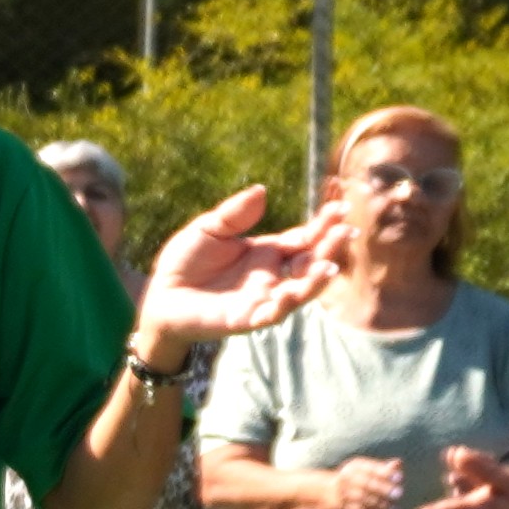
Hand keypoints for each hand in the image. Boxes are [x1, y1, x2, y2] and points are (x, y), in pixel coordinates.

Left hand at [135, 186, 333, 348]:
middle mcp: (273, 275)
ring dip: (317, 280)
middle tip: (347, 232)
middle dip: (330, 248)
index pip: (305, 237)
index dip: (324, 225)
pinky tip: (288, 292)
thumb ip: (235, 214)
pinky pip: (272, 314)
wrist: (162, 295)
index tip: (342, 208)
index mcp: (269, 251)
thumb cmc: (186, 260)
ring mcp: (263, 298)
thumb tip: (261, 191)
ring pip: (300, 291)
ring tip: (330, 266)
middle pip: (311, 262)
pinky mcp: (247, 318)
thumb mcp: (209, 228)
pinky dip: (283, 304)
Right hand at [314, 452, 406, 508]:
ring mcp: (342, 493)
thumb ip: (384, 468)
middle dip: (384, 489)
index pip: (370, 468)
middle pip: (366, 483)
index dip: (385, 473)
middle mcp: (346, 478)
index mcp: (354, 466)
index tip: (400, 478)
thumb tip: (399, 463)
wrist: (330, 492)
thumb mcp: (368, 470)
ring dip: (381, 505)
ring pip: (364, 500)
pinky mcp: (342, 508)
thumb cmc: (358, 479)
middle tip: (399, 494)